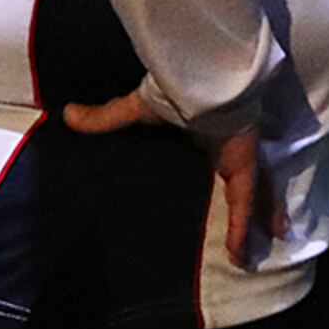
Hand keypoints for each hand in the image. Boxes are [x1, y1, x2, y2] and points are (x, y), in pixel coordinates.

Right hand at [62, 88, 285, 269]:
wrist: (201, 73)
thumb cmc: (176, 87)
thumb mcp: (136, 107)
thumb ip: (106, 117)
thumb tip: (68, 114)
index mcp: (211, 136)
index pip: (221, 163)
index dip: (225, 180)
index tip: (223, 200)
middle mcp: (229, 147)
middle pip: (247, 182)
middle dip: (255, 205)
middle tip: (261, 233)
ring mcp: (240, 154)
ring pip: (253, 195)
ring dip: (255, 222)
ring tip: (253, 255)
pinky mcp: (242, 161)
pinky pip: (244, 200)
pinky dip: (241, 225)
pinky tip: (240, 252)